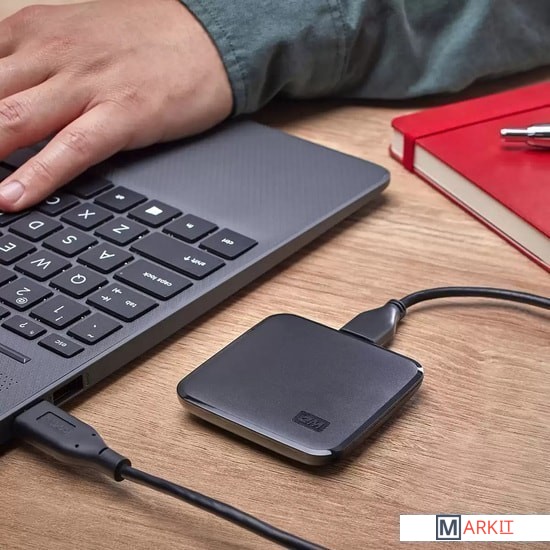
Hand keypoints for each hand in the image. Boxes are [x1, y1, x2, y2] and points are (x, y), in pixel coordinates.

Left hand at [0, 0, 232, 210]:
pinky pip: (72, 147)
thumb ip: (27, 65)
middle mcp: (49, 54)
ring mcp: (86, 85)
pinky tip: (12, 198)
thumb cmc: (140, 41)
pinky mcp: (123, 113)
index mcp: (29, 32)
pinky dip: (38, 175)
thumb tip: (0, 111)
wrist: (205, 37)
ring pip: (12, 121)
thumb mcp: (70, 36)